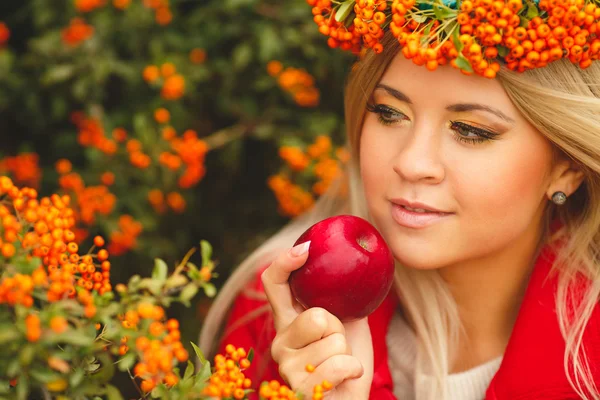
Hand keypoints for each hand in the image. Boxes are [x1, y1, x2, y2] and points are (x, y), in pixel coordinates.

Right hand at [261, 241, 372, 398]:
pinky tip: (344, 378)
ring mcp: (286, 366)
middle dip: (339, 328)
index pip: (273, 283)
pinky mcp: (298, 389)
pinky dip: (352, 370)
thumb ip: (343, 293)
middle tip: (338, 341)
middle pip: (315, 316)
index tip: (306, 250)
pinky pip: (337, 366)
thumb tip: (361, 256)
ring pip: (332, 342)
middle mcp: (280, 339)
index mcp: (288, 318)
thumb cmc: (347, 357)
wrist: (350, 395)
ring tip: (339, 362)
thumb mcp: (348, 318)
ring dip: (346, 353)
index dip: (284, 262)